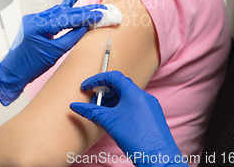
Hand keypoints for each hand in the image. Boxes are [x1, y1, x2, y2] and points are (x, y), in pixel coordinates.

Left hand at [0, 0, 104, 105]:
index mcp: (38, 26)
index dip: (84, 16)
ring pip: (58, 11)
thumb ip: (71, 38)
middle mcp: (34, 18)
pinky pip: (51, 15)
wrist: (12, 72)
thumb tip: (86, 27)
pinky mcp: (33, 23)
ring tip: (91, 4)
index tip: (99, 14)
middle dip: (83, 11)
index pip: (66, 18)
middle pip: (63, 12)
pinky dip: (63, 12)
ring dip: (75, 9)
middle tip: (101, 8)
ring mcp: (32, 19)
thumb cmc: (31, 66)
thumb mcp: (55, 53)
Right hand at [70, 71, 187, 166]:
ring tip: (101, 112)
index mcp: (134, 92)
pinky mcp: (151, 115)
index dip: (96, 80)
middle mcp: (144, 96)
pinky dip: (121, 107)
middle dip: (103, 92)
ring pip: (126, 96)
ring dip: (111, 101)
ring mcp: (149, 105)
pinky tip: (113, 118)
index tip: (86, 87)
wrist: (157, 157)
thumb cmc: (136, 138)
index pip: (113, 76)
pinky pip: (133, 105)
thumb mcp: (109, 122)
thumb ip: (91, 111)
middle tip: (92, 102)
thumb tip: (75, 106)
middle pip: (119, 86)